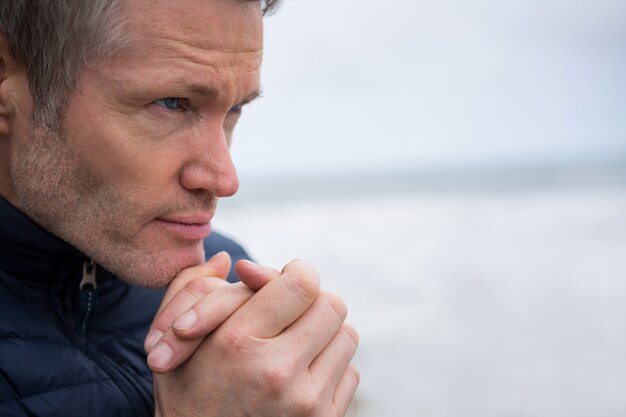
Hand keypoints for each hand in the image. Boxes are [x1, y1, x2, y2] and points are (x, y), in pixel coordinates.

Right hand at [153, 259, 359, 416]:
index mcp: (237, 342)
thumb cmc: (187, 393)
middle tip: (290, 316)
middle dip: (312, 303)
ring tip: (294, 347)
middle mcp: (276, 372)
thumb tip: (236, 261)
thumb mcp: (174, 339)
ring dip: (324, 335)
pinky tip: (301, 378)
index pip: (303, 282)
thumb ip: (195, 289)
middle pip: (332, 305)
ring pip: (347, 336)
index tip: (284, 283)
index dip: (297, 274)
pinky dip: (330, 368)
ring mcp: (305, 402)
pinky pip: (350, 372)